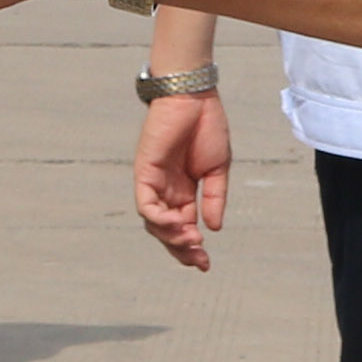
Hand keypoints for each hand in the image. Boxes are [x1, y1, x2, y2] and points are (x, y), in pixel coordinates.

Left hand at [133, 88, 230, 268]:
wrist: (195, 97)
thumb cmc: (206, 126)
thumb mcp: (217, 169)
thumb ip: (214, 199)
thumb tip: (214, 228)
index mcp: (183, 190)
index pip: (184, 227)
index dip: (193, 248)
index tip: (206, 264)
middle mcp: (166, 190)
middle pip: (166, 231)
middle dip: (181, 249)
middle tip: (199, 260)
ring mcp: (153, 182)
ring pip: (153, 223)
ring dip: (172, 237)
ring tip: (193, 240)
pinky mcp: (144, 172)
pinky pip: (146, 204)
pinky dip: (160, 219)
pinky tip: (179, 224)